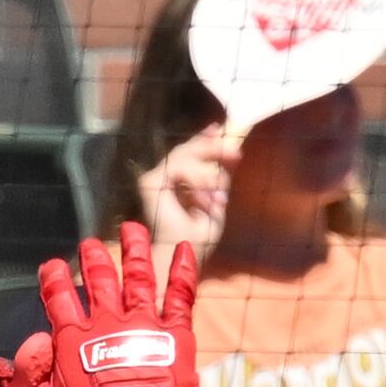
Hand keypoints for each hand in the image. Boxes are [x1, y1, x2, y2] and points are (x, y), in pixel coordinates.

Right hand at [0, 224, 200, 386]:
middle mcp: (108, 322)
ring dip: (134, 250)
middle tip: (91, 244)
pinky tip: (186, 248)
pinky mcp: (176, 335)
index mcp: (72, 337)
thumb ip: (10, 382)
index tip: (52, 266)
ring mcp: (143, 325)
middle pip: (99, 278)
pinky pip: (181, 294)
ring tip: (132, 229)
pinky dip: (183, 269)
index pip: (58, 295)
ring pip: (139, 276)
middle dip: (93, 258)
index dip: (53, 277)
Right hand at [135, 125, 237, 261]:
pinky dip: (194, 179)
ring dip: (206, 171)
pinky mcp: (150, 183)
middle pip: (187, 148)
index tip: (218, 128)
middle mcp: (164, 178)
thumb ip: (221, 177)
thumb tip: (233, 152)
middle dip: (213, 147)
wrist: (182, 258)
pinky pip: (176, 166)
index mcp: (179, 183)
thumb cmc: (198, 239)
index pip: (190, 152)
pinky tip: (202, 198)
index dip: (204, 138)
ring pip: (182, 153)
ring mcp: (155, 180)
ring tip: (218, 190)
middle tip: (235, 153)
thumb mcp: (217, 202)